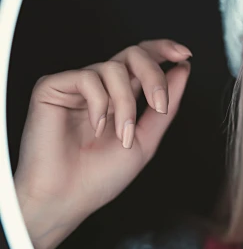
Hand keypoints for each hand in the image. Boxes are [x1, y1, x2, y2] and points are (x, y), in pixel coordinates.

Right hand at [13, 39, 192, 248]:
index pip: (143, 60)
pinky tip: (97, 127)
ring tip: (122, 134)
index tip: (185, 55)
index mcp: (122, 96)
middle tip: (159, 105)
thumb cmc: (100, 176)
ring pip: (114, 68)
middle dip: (153, 75)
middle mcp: (100, 87)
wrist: (68, 198)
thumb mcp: (146, 139)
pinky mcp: (52, 88)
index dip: (164, 50)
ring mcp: (76, 86)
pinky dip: (100, 104)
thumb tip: (183, 70)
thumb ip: (166, 105)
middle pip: (133, 54)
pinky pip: (87, 78)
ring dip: (126, 104)